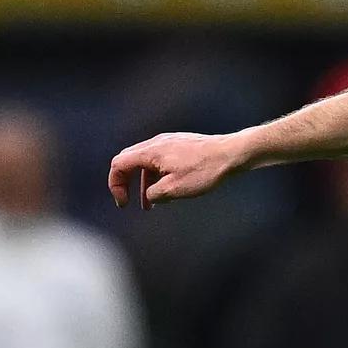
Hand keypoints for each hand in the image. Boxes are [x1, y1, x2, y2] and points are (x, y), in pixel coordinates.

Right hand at [107, 131, 244, 209]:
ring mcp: (169, 143)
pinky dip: (157, 176)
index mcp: (150, 152)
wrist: (231, 154)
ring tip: (150, 205)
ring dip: (144, 184)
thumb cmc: (204, 171)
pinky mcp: (180, 146)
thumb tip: (149, 196)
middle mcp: (156, 143)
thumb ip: (154, 194)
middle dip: (126, 183)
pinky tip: (167, 191)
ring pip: (146, 163)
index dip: (115, 185)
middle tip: (128, 201)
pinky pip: (160, 161)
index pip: (119, 165)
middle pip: (129, 161)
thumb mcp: (174, 189)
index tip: (123, 203)